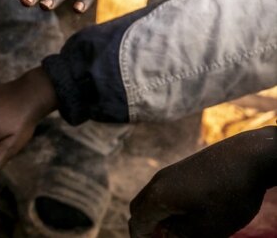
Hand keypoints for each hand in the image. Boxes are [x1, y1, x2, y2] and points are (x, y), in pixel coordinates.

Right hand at [129, 126, 276, 237]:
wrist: (249, 157)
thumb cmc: (227, 197)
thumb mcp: (205, 230)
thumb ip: (179, 236)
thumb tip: (166, 234)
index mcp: (157, 198)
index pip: (137, 224)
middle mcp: (157, 182)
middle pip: (139, 209)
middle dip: (146, 227)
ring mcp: (170, 173)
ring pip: (152, 199)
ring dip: (158, 216)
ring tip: (177, 230)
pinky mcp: (183, 169)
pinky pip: (165, 190)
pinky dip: (168, 206)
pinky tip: (189, 213)